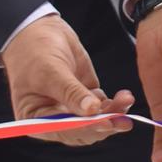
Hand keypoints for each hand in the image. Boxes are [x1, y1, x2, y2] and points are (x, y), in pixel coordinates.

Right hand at [0, 14, 133, 145]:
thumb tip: (91, 111)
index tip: (106, 123)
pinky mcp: (86, 97)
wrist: (40, 31)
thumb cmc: (35, 52)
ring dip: (113, 114)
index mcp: (36, 120)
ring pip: (96, 120)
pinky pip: (103, 108)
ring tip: (126, 99)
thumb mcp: (51, 71)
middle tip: (124, 119)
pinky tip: (124, 97)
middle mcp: (54, 120)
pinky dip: (115, 105)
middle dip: (104, 124)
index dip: (86, 129)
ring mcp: (72, 109)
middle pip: (83, 130)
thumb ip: (71, 92)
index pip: (63, 131)